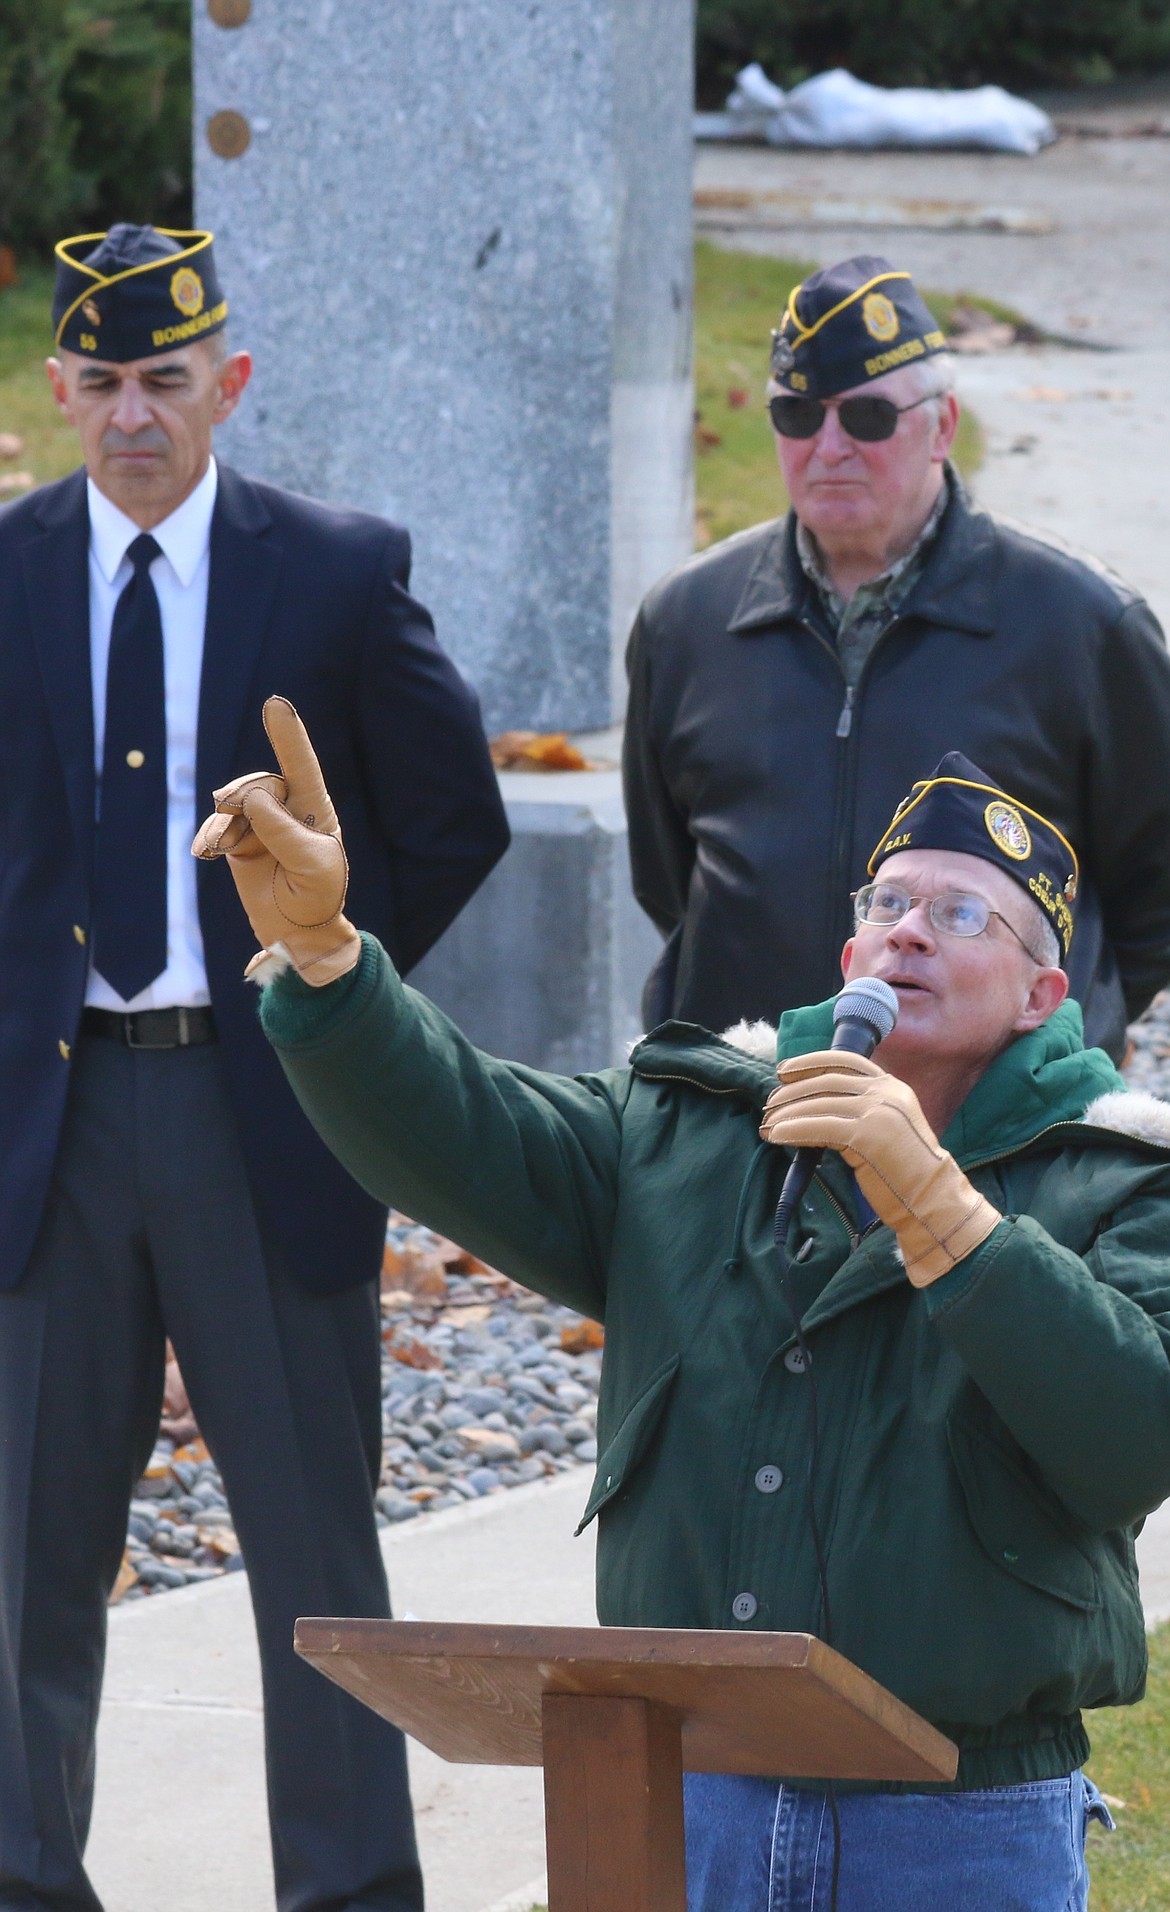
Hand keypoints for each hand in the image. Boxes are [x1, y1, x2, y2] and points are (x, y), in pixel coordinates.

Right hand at [192, 696, 360, 986]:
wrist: (296, 929)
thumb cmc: (316, 895)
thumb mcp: (313, 867)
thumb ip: (285, 833)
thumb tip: (252, 798)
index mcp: (314, 809)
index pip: (301, 766)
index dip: (288, 736)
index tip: (275, 704)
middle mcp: (286, 808)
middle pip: (258, 785)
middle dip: (249, 802)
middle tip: (253, 834)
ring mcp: (259, 822)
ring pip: (233, 802)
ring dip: (229, 824)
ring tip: (235, 849)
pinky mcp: (236, 839)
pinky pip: (216, 826)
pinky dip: (211, 837)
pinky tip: (207, 853)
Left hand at [760, 1050, 999, 1285]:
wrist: (933, 1200)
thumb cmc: (907, 1172)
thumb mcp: (888, 1128)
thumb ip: (861, 1111)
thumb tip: (815, 1107)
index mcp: (893, 1087)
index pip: (846, 1061)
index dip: (811, 1062)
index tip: (784, 1071)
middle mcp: (886, 1093)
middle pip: (826, 1081)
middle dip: (791, 1092)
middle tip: (769, 1105)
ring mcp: (878, 1112)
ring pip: (819, 1104)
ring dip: (787, 1113)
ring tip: (768, 1124)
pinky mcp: (867, 1136)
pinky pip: (819, 1127)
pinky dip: (793, 1130)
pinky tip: (777, 1136)